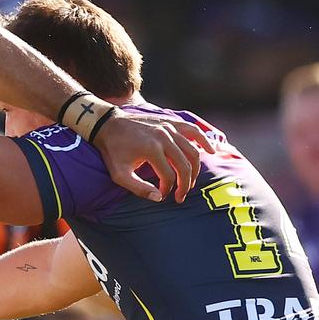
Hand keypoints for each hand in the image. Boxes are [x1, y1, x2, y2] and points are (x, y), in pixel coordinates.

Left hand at [93, 109, 214, 202]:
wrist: (107, 125)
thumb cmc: (112, 151)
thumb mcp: (119, 174)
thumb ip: (139, 189)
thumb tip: (159, 198)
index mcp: (152, 150)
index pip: (169, 176)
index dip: (168, 189)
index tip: (163, 195)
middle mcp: (163, 137)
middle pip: (185, 165)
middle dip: (186, 183)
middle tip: (182, 195)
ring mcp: (168, 127)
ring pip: (192, 150)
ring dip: (195, 168)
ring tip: (190, 181)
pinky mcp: (169, 121)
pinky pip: (192, 130)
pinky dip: (203, 140)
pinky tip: (210, 150)